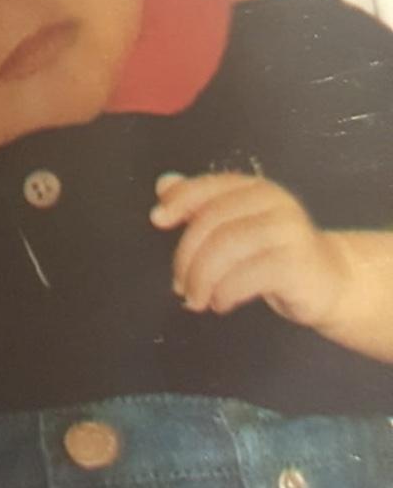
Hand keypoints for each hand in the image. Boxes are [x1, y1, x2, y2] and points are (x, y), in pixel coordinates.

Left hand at [150, 171, 353, 330]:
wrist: (331, 281)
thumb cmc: (273, 252)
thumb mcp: (237, 224)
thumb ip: (201, 204)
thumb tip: (163, 184)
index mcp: (254, 189)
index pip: (208, 188)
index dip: (179, 201)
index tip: (157, 220)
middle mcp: (274, 203)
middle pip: (211, 223)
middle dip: (186, 257)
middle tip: (178, 285)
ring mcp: (289, 231)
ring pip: (225, 249)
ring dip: (200, 279)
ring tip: (194, 299)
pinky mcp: (297, 264)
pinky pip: (245, 276)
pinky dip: (223, 292)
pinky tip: (219, 303)